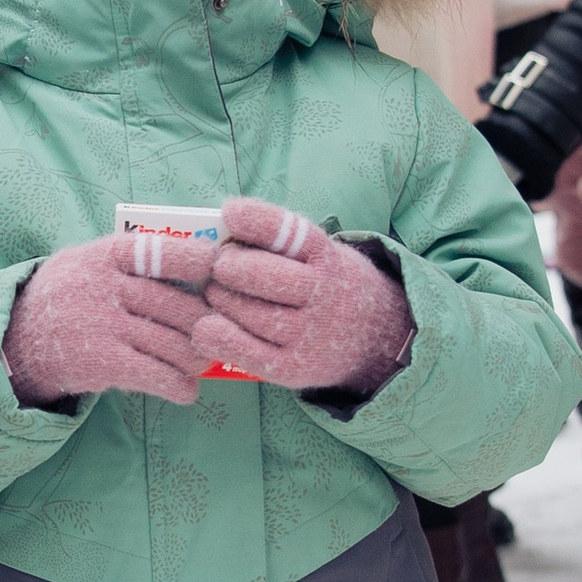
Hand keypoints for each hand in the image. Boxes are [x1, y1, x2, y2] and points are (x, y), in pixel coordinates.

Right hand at [2, 231, 214, 409]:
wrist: (18, 341)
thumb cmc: (69, 296)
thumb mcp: (87, 262)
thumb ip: (132, 259)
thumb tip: (203, 261)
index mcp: (103, 256)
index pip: (158, 250)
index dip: (194, 259)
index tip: (218, 266)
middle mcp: (102, 287)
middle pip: (176, 305)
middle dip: (206, 324)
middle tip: (219, 334)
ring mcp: (101, 325)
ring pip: (173, 344)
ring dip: (197, 358)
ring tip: (202, 362)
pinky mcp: (100, 362)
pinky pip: (156, 375)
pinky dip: (180, 386)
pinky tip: (186, 390)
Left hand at [201, 198, 413, 397]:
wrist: (376, 336)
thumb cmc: (329, 285)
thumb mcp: (322, 254)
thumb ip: (282, 243)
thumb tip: (224, 228)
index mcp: (329, 257)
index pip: (290, 232)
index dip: (256, 220)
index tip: (230, 214)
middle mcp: (324, 295)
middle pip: (262, 276)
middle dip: (228, 267)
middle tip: (218, 266)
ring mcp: (310, 334)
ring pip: (250, 314)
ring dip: (220, 300)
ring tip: (213, 293)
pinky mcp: (294, 368)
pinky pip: (249, 354)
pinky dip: (220, 339)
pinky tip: (204, 327)